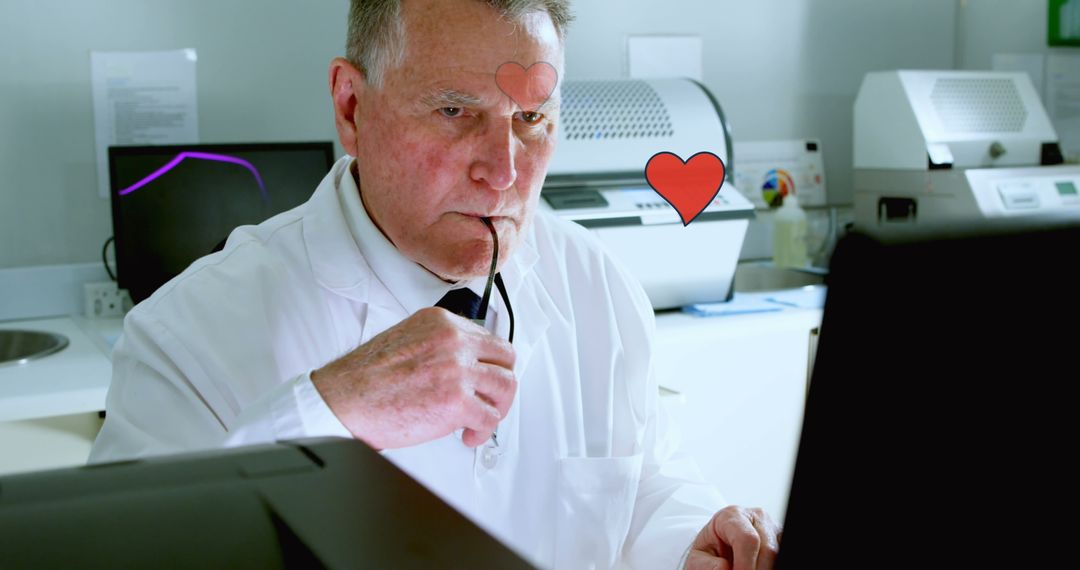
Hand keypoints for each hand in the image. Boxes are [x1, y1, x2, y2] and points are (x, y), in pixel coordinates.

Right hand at [311, 307, 516, 449]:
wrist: (345, 400)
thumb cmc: (366, 378)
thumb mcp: (407, 339)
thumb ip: (439, 345)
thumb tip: (464, 362)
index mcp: (441, 323)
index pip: (488, 338)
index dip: (490, 363)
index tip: (486, 376)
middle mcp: (453, 341)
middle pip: (506, 358)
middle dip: (501, 382)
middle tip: (490, 398)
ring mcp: (457, 369)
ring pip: (505, 386)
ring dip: (497, 407)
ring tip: (479, 419)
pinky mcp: (457, 401)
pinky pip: (490, 418)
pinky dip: (482, 431)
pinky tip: (467, 434)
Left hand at [685, 506, 781, 569]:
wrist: (717, 547)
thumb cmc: (708, 552)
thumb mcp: (697, 559)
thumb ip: (706, 565)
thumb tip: (725, 568)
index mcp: (731, 516)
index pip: (747, 539)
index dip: (745, 564)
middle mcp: (756, 517)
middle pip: (767, 550)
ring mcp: (773, 528)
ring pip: (778, 555)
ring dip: (765, 569)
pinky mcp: (782, 540)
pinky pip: (782, 556)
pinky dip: (771, 567)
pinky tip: (759, 569)